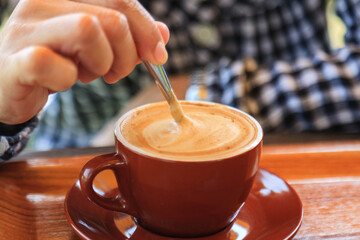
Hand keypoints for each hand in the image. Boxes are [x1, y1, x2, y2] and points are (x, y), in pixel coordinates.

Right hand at [0, 0, 169, 123]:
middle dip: (127, 54)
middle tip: (115, 72)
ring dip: (100, 64)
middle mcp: (44, 1)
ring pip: (89, 30)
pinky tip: (60, 82)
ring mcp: (26, 27)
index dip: (146, 28)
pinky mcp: (16, 59)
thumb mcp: (97, 48)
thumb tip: (163, 34)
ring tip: (85, 73)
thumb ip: (128, 38)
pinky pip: (59, 66)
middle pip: (113, 18)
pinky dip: (69, 80)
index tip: (157, 55)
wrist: (9, 84)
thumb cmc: (56, 62)